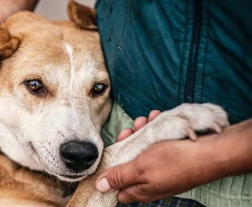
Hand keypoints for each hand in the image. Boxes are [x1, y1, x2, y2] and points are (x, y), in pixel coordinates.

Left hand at [95, 110, 251, 202]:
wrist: (210, 153)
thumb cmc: (174, 162)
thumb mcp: (140, 168)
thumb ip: (120, 176)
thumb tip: (101, 187)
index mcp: (140, 189)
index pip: (118, 188)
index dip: (111, 172)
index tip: (111, 154)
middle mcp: (150, 180)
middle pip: (129, 163)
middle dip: (126, 144)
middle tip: (129, 130)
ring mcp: (161, 168)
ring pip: (143, 150)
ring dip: (141, 133)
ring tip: (144, 120)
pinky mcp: (171, 156)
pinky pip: (157, 144)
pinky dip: (155, 131)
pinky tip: (157, 118)